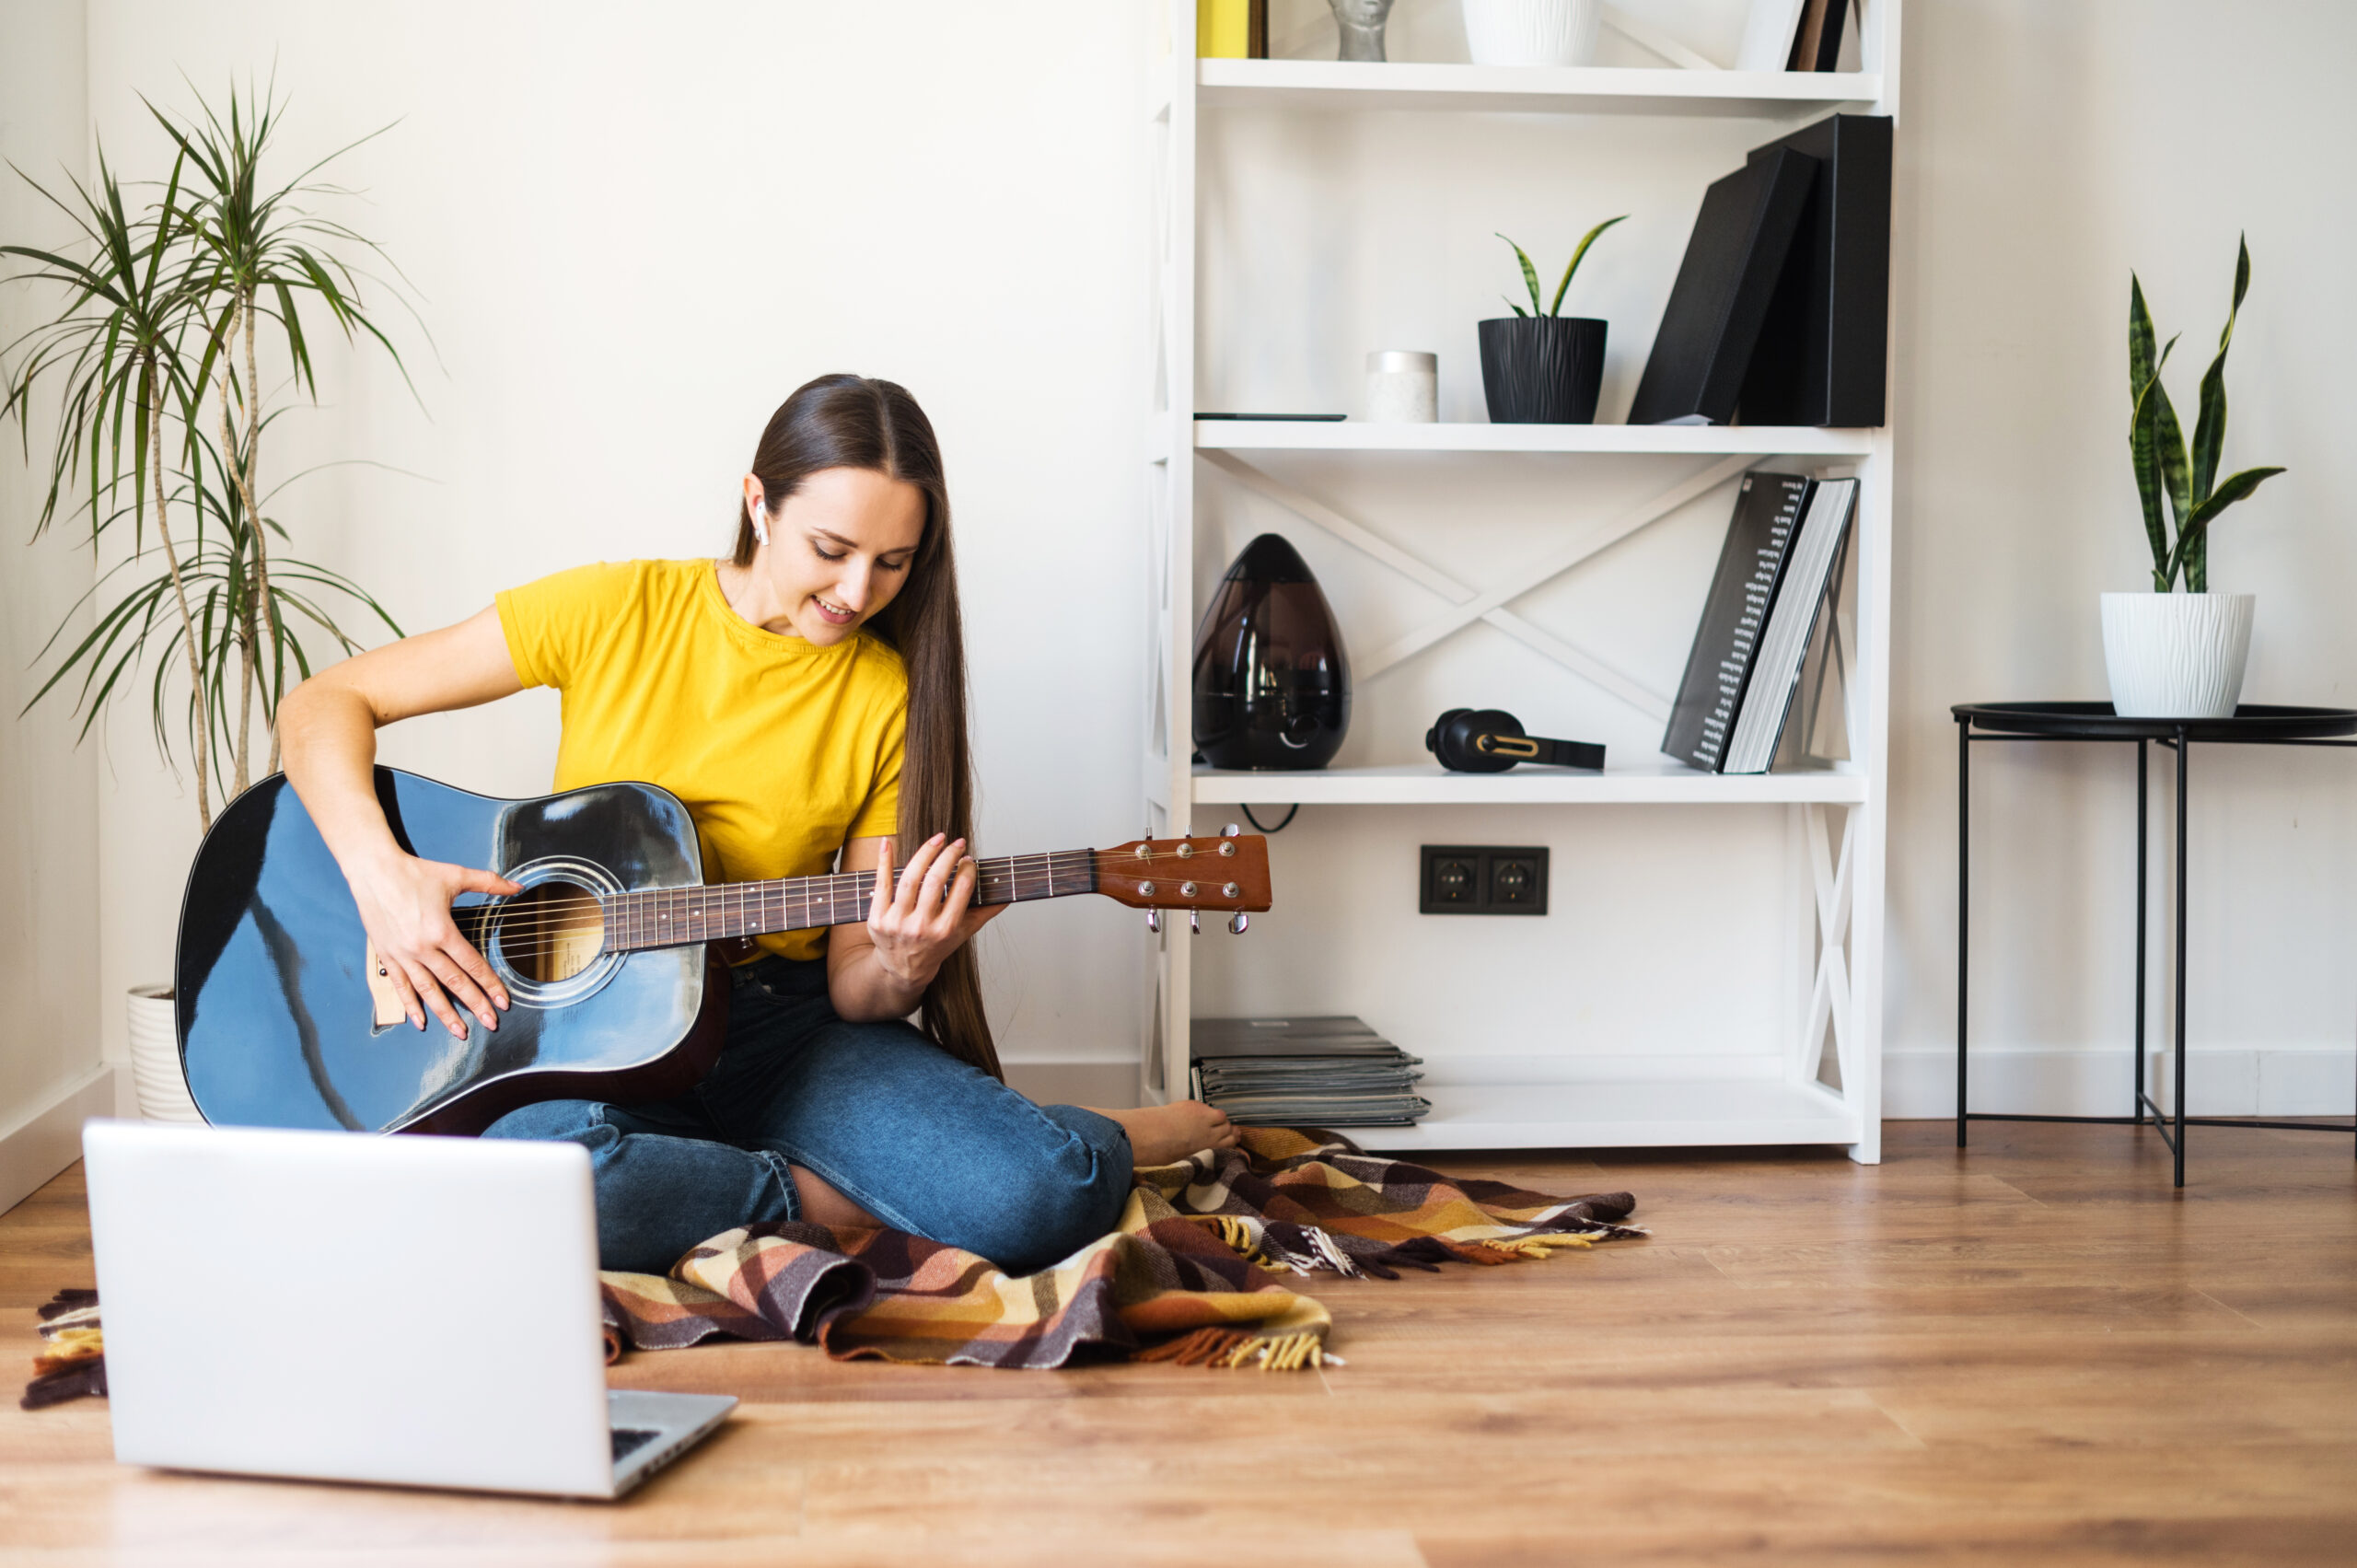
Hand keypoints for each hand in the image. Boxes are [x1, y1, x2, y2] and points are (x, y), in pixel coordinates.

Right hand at [346, 848, 521, 1036]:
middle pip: (454, 982)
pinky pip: (400, 986)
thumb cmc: (414, 873)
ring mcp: (403, 955)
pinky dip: (410, 1005)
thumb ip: (489, 883)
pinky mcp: (387, 956)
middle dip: (475, 1005)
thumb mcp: (455, 875)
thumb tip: (517, 886)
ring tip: (460, 1031)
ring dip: (445, 1013)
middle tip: (491, 1023)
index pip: (472, 965)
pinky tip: (421, 1021)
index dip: (490, 985)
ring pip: (428, 991)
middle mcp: (422, 948)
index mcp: (442, 931)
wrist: (373, 871)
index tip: (503, 1001)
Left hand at [864, 833, 1002, 992]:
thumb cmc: (935, 948)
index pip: (961, 890)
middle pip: (936, 881)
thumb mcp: (963, 934)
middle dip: (949, 856)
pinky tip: (887, 843)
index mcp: (946, 930)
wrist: (903, 969)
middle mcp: (922, 927)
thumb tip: (1007, 896)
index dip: (967, 870)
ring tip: (937, 840)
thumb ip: (984, 913)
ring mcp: (897, 922)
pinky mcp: (877, 918)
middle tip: (957, 843)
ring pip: (911, 879)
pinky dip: (884, 861)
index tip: (968, 860)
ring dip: (925, 853)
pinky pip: (881, 884)